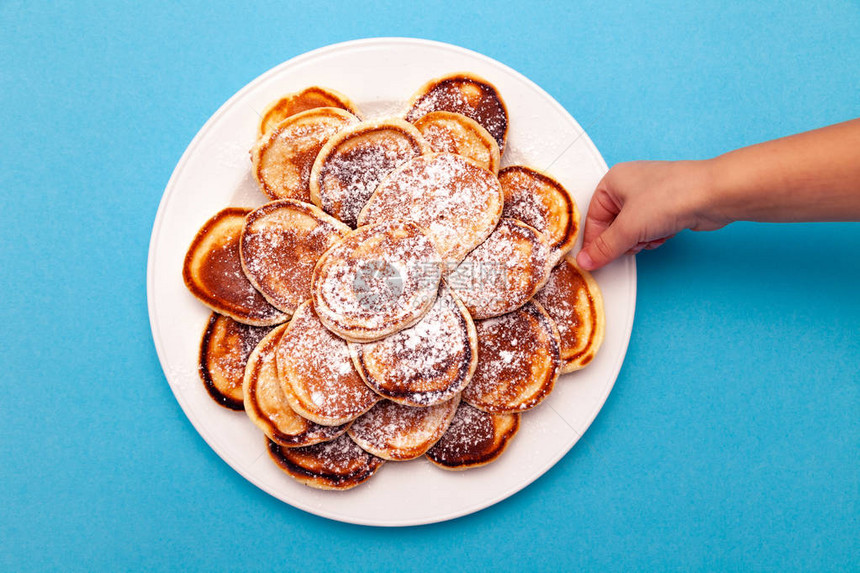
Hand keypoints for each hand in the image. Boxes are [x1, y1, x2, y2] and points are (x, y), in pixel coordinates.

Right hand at [576, 160, 726, 269]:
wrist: (713, 195)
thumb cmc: (673, 194)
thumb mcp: (629, 227)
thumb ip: (605, 248)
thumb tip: (587, 260)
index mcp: (613, 180)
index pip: (593, 217)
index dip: (595, 241)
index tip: (595, 259)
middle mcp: (630, 185)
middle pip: (613, 226)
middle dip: (624, 240)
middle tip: (631, 243)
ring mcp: (649, 195)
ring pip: (632, 230)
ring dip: (641, 240)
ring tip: (652, 235)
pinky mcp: (666, 207)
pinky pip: (649, 229)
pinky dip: (655, 236)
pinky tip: (665, 233)